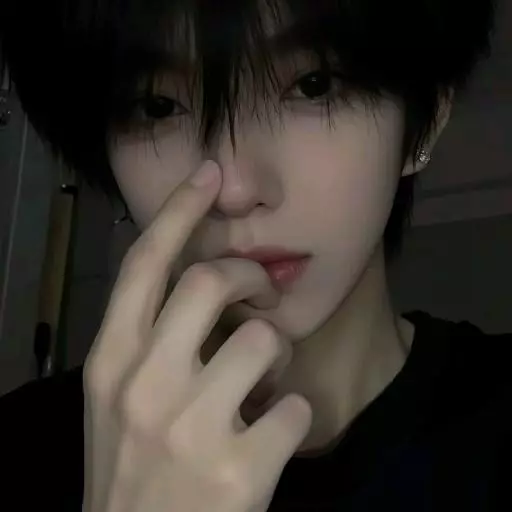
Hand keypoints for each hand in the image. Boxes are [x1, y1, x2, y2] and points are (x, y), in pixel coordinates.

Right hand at [82, 160, 312, 511]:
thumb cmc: (130, 467)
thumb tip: (200, 283)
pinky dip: (293, 414)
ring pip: (264, 341)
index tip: (209, 172)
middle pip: (210, 282)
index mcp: (111, 361)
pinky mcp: (240, 471)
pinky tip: (271, 435)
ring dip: (277, 356)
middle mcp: (144, 384)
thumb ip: (149, 341)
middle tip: (263, 293)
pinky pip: (295, 407)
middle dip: (248, 276)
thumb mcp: (120, 398)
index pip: (145, 264)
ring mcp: (191, 428)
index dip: (178, 210)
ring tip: (265, 384)